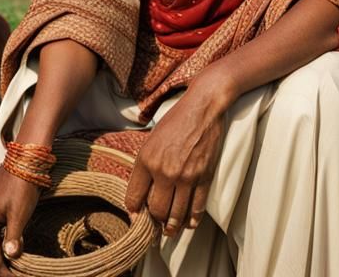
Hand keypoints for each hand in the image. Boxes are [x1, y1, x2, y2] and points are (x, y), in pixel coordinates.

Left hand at [124, 74, 231, 236]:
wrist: (202, 107)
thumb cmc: (175, 121)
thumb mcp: (151, 139)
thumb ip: (144, 166)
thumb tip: (140, 192)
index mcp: (147, 160)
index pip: (134, 197)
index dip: (135, 211)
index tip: (137, 217)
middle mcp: (164, 171)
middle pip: (157, 211)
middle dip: (155, 222)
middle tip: (156, 226)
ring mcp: (186, 176)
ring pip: (176, 214)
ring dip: (172, 227)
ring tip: (170, 230)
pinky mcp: (204, 177)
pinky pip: (197, 207)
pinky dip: (193, 219)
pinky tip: (189, 223)